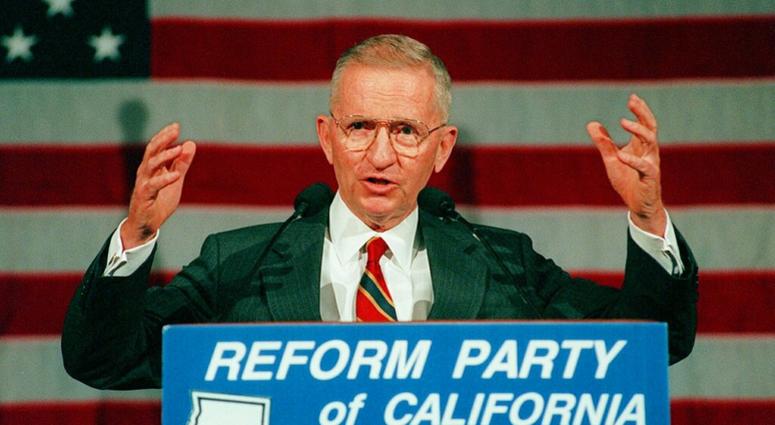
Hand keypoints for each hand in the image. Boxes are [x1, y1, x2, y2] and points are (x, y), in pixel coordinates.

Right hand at [121, 123, 195, 248]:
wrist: (146, 225)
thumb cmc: (159, 202)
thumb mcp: (175, 181)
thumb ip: (182, 164)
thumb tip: (190, 144)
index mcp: (151, 167)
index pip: (156, 147)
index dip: (165, 136)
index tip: (176, 126)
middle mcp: (145, 172)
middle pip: (151, 151)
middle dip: (163, 139)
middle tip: (175, 130)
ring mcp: (143, 183)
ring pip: (151, 164)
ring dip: (165, 156)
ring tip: (178, 149)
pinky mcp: (143, 196)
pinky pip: (153, 185)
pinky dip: (164, 179)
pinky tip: (175, 175)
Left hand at [586, 94, 666, 235]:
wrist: (639, 206)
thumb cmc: (628, 182)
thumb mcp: (611, 160)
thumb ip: (604, 143)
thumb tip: (592, 124)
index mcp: (641, 146)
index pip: (645, 123)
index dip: (640, 110)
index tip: (632, 97)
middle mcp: (649, 152)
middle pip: (651, 127)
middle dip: (642, 113)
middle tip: (632, 101)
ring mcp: (651, 164)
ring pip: (651, 142)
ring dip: (638, 131)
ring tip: (623, 122)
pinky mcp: (650, 178)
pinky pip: (643, 167)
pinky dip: (632, 160)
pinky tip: (621, 154)